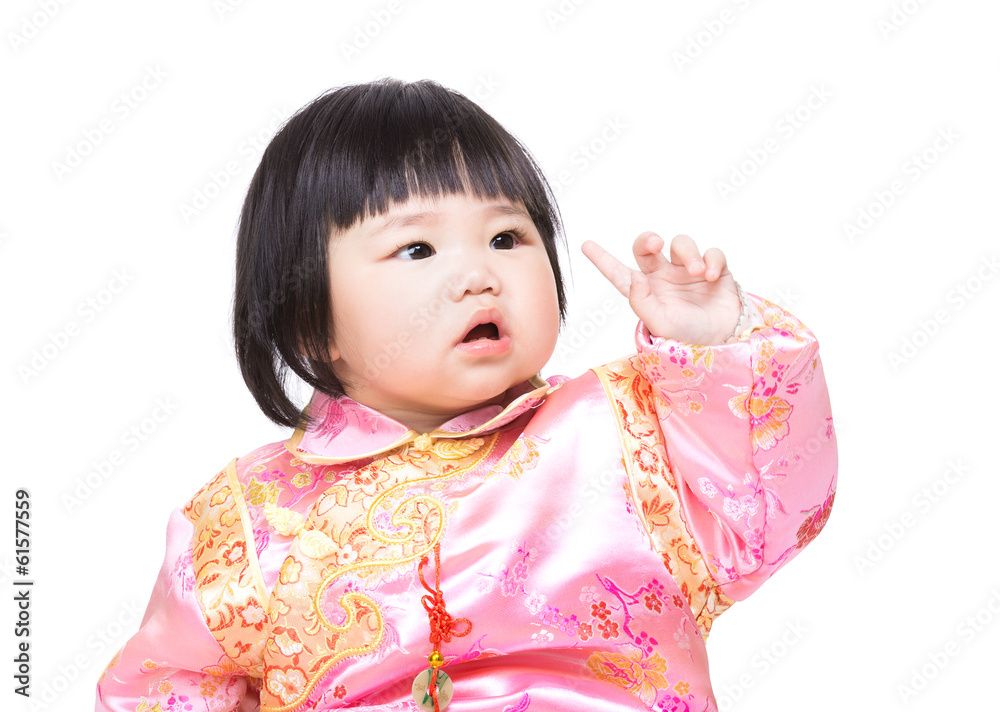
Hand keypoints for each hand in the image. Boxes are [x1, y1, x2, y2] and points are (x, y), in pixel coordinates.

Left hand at [581, 233, 740, 343]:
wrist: (722, 342)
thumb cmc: (686, 336)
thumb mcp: (659, 323)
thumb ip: (641, 301)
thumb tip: (634, 277)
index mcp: (645, 291)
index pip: (620, 273)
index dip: (603, 259)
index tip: (586, 245)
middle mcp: (663, 277)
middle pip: (648, 247)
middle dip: (648, 240)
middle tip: (656, 244)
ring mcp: (687, 271)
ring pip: (681, 244)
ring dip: (689, 253)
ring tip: (696, 273)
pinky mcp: (713, 270)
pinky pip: (712, 253)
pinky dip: (712, 261)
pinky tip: (710, 277)